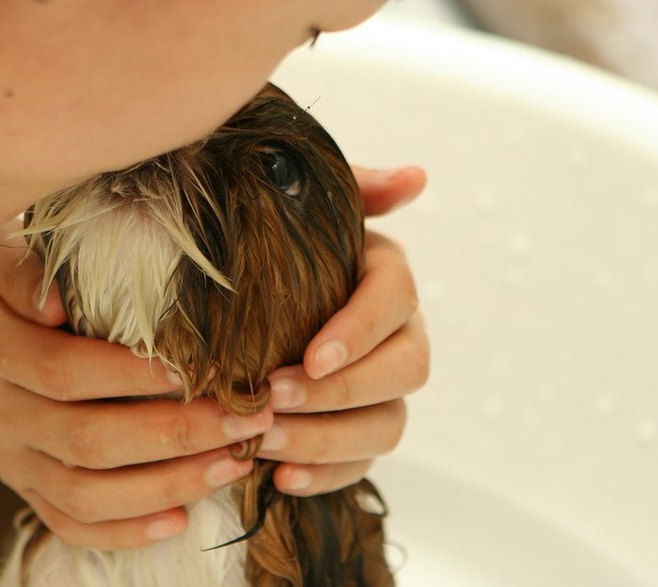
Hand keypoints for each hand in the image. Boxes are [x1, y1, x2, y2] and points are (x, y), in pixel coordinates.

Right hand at [0, 224, 272, 548]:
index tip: (200, 365)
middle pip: (87, 441)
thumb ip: (18, 265)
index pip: (65, 371)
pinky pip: (66, 522)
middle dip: (174, 435)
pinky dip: (122, 532)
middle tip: (246, 417)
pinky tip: (180, 520)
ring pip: (84, 494)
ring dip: (165, 486)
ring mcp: (5, 457)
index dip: (133, 376)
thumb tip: (59, 300)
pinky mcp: (18, 482)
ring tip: (234, 463)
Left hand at [257, 165, 430, 494]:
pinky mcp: (361, 430)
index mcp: (384, 275)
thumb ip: (354, 189)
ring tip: (266, 443)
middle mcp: (398, 333)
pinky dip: (325, 476)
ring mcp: (384, 388)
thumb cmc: (271, 246)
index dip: (360, 331)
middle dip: (342, 391)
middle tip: (274, 397)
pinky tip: (280, 479)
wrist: (241, 292)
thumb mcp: (302, 209)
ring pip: (388, 424)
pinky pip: (362, 464)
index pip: (395, 300)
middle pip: (405, 369)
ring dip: (328, 439)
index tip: (312, 356)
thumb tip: (416, 177)